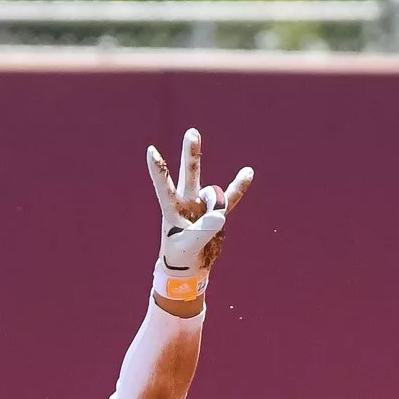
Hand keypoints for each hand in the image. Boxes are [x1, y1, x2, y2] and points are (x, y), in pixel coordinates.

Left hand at [146, 127, 254, 277]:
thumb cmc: (180, 257)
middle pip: (188, 174)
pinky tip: (247, 172)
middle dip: (191, 154)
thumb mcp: (188, 247)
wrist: (190, 267)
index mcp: (171, 211)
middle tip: (191, 132)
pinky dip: (238, 188)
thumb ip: (203, 231)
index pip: (164, 187)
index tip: (151, 150)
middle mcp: (186, 203)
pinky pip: (229, 199)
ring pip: (213, 190)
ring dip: (223, 195)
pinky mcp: (216, 214)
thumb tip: (219, 214)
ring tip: (243, 177)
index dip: (158, 170)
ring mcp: (201, 206)